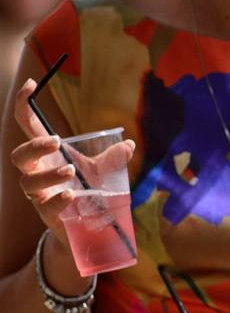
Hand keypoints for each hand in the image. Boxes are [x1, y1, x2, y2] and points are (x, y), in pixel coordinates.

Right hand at [10, 77, 134, 235]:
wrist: (89, 227)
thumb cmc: (90, 191)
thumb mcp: (103, 171)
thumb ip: (113, 158)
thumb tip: (128, 145)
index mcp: (48, 155)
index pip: (29, 128)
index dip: (25, 106)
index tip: (29, 85)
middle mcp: (38, 173)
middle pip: (19, 155)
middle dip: (33, 146)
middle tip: (55, 141)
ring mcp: (40, 195)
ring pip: (28, 181)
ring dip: (49, 173)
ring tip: (70, 170)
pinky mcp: (47, 215)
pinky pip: (45, 205)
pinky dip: (58, 199)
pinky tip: (71, 195)